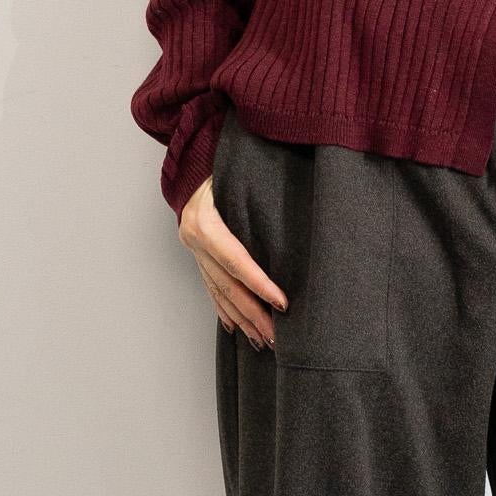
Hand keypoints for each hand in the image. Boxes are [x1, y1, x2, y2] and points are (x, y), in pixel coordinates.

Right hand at [178, 177, 288, 350]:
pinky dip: (224, 308)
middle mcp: (194, 237)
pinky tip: (236, 326)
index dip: (259, 284)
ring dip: (241, 318)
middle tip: (276, 337)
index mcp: (205, 221)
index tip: (283, 304)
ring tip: (261, 340)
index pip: (236, 260)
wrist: (193, 154)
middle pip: (227, 284)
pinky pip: (210, 286)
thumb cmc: (225, 162)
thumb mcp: (240, 176)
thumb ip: (261, 199)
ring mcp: (192, 248)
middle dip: (253, 313)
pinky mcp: (195, 254)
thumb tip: (303, 217)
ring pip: (218, 290)